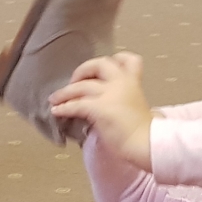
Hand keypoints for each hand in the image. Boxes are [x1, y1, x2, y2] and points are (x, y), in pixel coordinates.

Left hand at [49, 52, 153, 169]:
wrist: (147, 144)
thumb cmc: (144, 133)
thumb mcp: (137, 108)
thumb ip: (124, 100)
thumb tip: (108, 105)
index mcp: (133, 83)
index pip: (129, 59)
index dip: (117, 58)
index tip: (107, 65)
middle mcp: (121, 83)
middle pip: (99, 64)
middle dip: (82, 70)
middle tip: (74, 82)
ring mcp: (110, 94)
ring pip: (81, 86)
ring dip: (65, 93)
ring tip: (54, 99)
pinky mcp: (100, 108)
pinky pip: (76, 105)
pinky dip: (63, 108)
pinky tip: (57, 111)